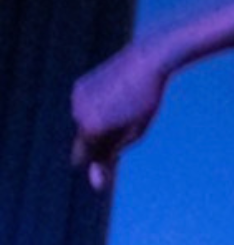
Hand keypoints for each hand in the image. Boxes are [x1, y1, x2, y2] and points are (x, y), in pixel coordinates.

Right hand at [70, 43, 170, 192]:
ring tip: (124, 107)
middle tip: (126, 123)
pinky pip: (85, 105)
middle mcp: (78, 113)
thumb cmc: (146, 102)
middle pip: (84, 140)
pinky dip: (96, 106)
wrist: (146, 62)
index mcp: (92, 128)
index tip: (109, 158)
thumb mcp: (135, 133)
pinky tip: (115, 95)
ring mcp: (76, 98)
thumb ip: (112, 156)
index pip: (83, 158)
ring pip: (84, 121)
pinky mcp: (78, 86)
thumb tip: (96, 182)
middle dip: (99, 140)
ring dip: (99, 122)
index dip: (95, 161)